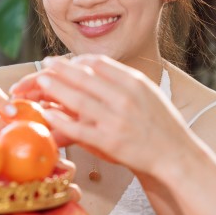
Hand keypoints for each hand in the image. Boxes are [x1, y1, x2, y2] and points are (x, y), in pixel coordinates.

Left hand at [11, 55, 190, 175]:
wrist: (175, 154)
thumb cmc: (159, 122)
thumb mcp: (147, 92)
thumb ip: (122, 79)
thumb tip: (95, 66)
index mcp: (134, 83)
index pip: (99, 63)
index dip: (78, 60)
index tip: (65, 61)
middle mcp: (124, 98)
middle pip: (84, 78)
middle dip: (60, 69)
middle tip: (45, 64)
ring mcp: (116, 121)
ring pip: (78, 100)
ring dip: (55, 88)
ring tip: (40, 81)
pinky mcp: (109, 142)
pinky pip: (78, 129)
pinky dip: (60, 120)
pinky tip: (47, 113)